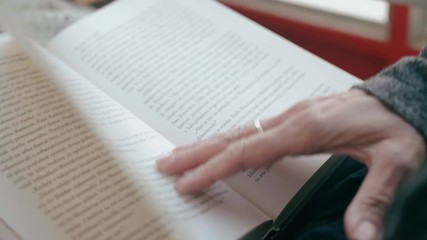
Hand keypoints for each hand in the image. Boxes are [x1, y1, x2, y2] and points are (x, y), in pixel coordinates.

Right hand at [156, 89, 424, 239]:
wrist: (399, 98)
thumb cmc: (395, 126)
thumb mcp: (395, 161)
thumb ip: (374, 198)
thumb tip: (360, 238)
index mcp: (307, 129)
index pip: (250, 150)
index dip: (216, 167)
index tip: (189, 182)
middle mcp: (291, 119)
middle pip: (234, 137)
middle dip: (197, 152)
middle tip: (165, 164)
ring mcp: (290, 116)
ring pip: (239, 131)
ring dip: (207, 144)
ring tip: (179, 155)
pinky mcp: (293, 118)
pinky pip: (251, 130)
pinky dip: (228, 140)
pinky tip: (218, 147)